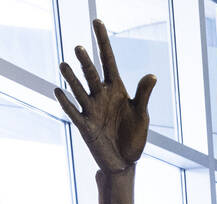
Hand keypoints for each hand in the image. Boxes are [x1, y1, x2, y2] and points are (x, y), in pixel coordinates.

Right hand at [54, 20, 155, 173]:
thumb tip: (152, 75)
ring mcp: (91, 109)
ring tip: (64, 65)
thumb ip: (143, 95)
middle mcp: (101, 96)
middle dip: (86, 62)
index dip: (103, 42)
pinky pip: (73, 112)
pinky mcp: (85, 125)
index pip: (108, 60)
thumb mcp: (141, 116)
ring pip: (79, 90)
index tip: (98, 22)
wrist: (125, 162)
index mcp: (117, 90)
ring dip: (72, 79)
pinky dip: (66, 103)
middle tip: (80, 49)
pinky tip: (58, 91)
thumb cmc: (134, 137)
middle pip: (92, 74)